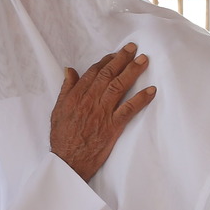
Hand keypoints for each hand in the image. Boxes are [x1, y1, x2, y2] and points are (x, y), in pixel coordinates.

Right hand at [50, 42, 156, 181]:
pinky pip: (129, 109)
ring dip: (133, 72)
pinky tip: (151, 90)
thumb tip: (69, 71)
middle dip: (122, 59)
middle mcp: (89, 101)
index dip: (106, 61)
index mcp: (76, 96)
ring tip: (144, 61)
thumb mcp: (58, 110)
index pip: (93, 73)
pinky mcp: (112, 126)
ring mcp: (102, 112)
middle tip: (133, 48)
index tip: (115, 54)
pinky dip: (141, 99)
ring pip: (119, 86)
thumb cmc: (62, 137)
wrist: (67, 161)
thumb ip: (66, 89)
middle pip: (108, 75)